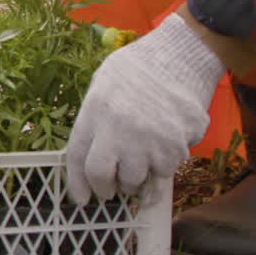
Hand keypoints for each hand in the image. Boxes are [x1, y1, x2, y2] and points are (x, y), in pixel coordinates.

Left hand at [66, 14, 225, 203]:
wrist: (179, 56)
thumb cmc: (137, 69)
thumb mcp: (102, 85)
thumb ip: (95, 119)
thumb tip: (90, 154)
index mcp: (95, 112)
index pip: (78, 157)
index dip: (77, 183)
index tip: (80, 198)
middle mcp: (118, 129)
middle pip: (104, 176)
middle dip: (105, 189)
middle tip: (110, 189)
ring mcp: (148, 139)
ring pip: (137, 180)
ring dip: (136, 179)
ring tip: (139, 164)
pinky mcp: (176, 145)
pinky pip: (166, 170)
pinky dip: (163, 166)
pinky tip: (163, 148)